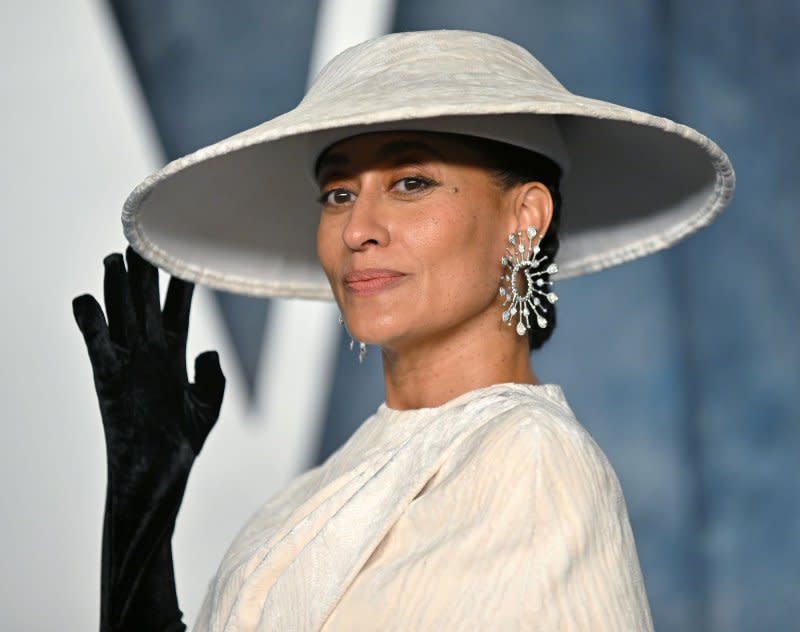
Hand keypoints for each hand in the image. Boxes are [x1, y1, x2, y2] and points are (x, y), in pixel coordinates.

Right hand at [73, 246, 224, 630]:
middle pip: (145, 304)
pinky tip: (85, 299)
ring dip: (118, 288)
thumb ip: (213, 376)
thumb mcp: (208, 406)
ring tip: (116, 257)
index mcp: (173, 356)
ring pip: (120, 316)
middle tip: (143, 240)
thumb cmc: (183, 444)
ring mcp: (128, 364)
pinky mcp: (108, 381)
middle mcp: (149, 354)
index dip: (178, 284)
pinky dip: (90, 323)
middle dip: (144, 274)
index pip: (177, 310)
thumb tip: (208, 351)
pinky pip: (97, 346)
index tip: (184, 257)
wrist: (159, 477)